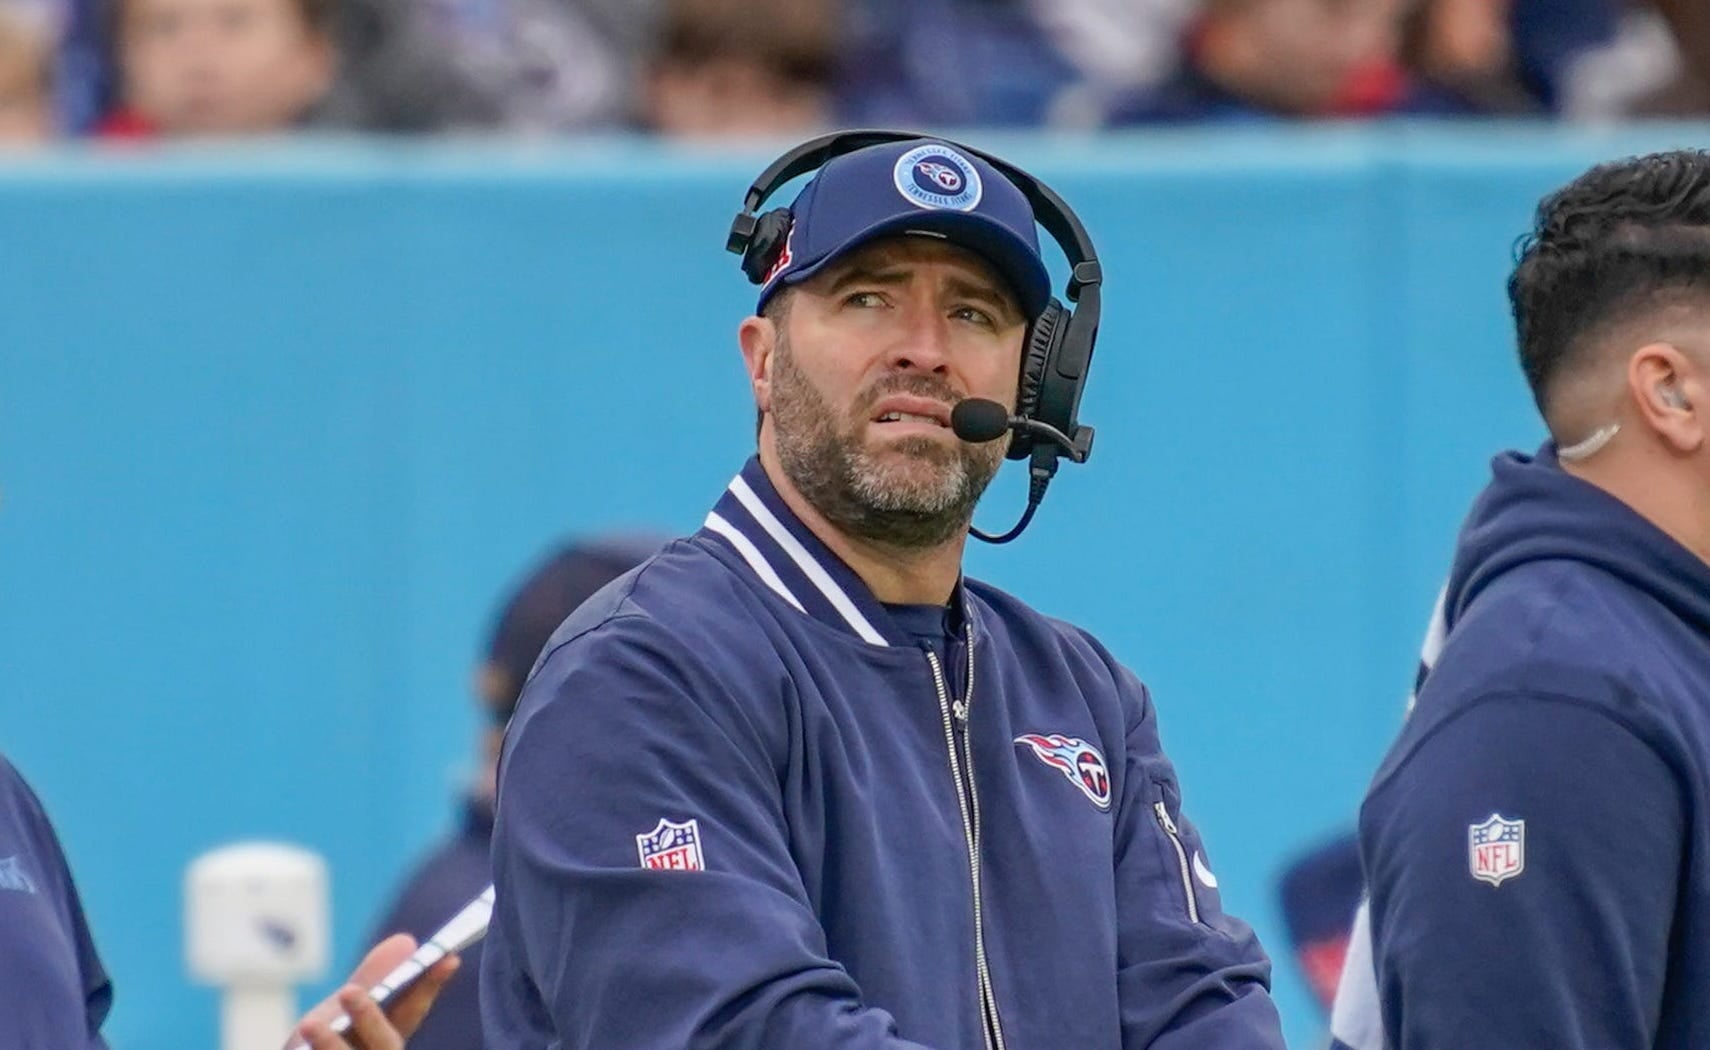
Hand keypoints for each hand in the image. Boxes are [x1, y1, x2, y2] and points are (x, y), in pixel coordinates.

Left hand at [290, 933, 460, 1049]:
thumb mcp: (337, 1014)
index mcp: (383, 1044)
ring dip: (331, 1046)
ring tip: (309, 1024)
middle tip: (350, 991)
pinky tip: (300, 1047)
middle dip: (371, 1020)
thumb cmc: (317, 1048)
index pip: (412, 1015)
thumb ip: (371, 981)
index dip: (427, 986)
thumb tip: (406, 942)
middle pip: (386, 1047)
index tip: (446, 958)